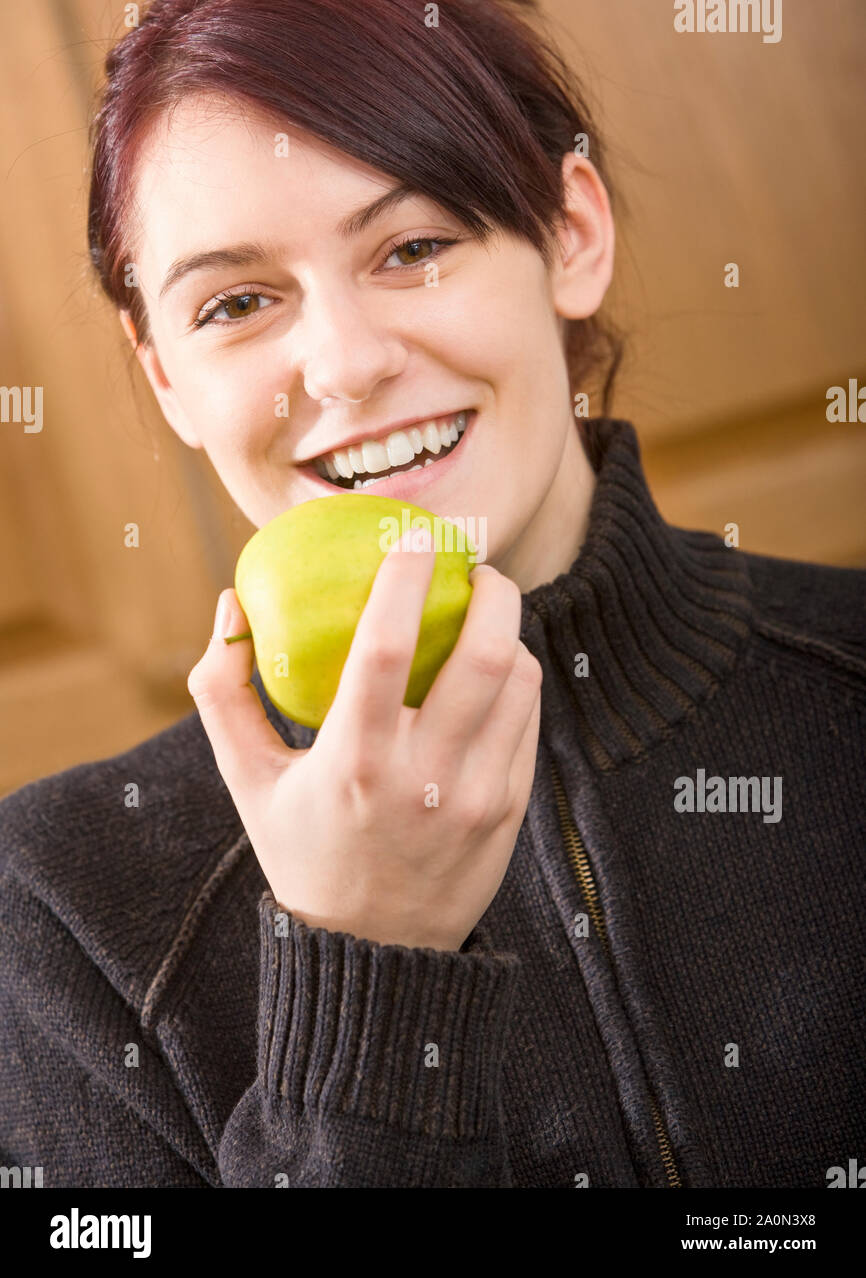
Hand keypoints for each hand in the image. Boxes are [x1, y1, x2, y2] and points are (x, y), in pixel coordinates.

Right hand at [187, 527, 542, 951]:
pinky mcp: (510, 810)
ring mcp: (477, 797)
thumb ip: (223, 693)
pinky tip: (494, 670)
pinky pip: (527, 720)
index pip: (388, 647)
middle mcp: (424, 778)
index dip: (405, 578)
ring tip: (485, 614)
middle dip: (492, 591)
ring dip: (508, 633)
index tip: (413, 535)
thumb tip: (229, 606)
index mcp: (353, 762)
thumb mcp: (248, 781)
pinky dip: (516, 681)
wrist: (376, 955)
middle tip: (476, 566)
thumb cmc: (302, 851)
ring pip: (519, 683)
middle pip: (484, 656)